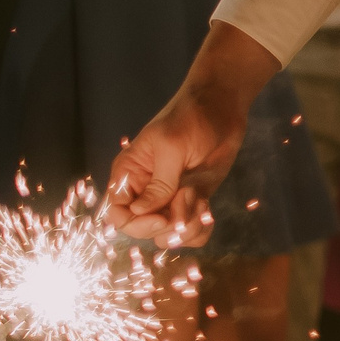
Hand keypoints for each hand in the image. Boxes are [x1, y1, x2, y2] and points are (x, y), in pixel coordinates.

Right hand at [107, 90, 243, 241]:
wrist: (223, 106)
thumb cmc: (191, 118)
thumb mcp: (171, 147)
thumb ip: (158, 183)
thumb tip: (139, 213)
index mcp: (129, 175)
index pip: (117, 215)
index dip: (135, 224)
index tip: (161, 218)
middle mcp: (145, 191)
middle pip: (142, 229)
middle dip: (167, 225)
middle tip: (189, 200)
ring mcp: (170, 198)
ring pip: (168, 234)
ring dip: (186, 228)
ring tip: (201, 203)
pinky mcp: (193, 200)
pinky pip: (190, 230)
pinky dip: (200, 229)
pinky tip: (208, 210)